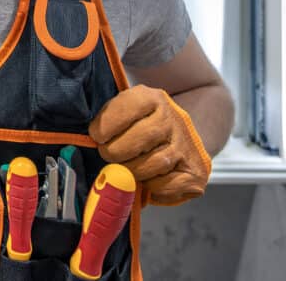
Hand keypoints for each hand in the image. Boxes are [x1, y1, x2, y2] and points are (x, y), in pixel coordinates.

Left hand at [89, 85, 211, 205]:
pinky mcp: (196, 172)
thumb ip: (108, 121)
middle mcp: (173, 119)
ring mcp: (186, 145)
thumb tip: (90, 141)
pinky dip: (149, 187)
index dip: (106, 126)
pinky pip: (164, 186)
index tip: (96, 136)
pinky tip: (146, 179)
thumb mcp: (126, 112)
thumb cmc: (143, 127)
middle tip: (108, 155)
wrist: (183, 137)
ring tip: (125, 167)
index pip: (126, 107)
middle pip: (138, 139)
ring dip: (131, 171)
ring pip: (151, 164)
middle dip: (115, 152)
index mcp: (153, 98)